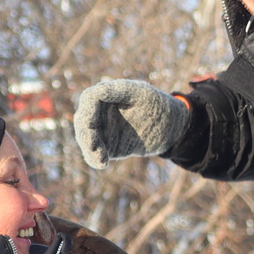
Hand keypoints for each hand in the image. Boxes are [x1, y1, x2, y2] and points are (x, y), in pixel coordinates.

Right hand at [73, 79, 190, 169]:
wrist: (170, 127)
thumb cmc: (157, 105)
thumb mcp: (142, 94)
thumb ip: (120, 90)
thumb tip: (98, 90)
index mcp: (107, 94)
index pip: (90, 99)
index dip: (88, 109)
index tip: (91, 121)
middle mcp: (100, 111)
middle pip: (83, 120)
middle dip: (85, 133)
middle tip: (92, 145)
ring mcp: (102, 130)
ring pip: (86, 138)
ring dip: (89, 148)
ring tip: (100, 158)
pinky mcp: (107, 146)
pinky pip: (95, 153)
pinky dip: (95, 158)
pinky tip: (102, 164)